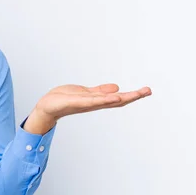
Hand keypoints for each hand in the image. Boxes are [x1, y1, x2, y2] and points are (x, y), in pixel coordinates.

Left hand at [23, 83, 151, 133]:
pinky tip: (113, 96)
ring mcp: (86, 104)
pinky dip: (103, 98)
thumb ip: (100, 91)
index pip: (118, 98)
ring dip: (122, 97)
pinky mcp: (76, 102)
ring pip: (107, 101)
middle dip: (133, 96)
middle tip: (148, 91)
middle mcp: (94, 104)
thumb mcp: (85, 92)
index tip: (146, 90)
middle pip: (117, 100)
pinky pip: (92, 101)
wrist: (47, 106)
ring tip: (135, 94)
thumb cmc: (64, 99)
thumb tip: (117, 88)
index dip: (133, 95)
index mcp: (97, 100)